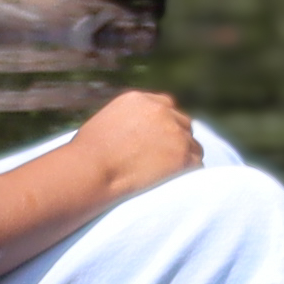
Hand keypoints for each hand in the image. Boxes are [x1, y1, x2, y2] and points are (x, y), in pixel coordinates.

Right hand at [66, 87, 204, 205]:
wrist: (91, 170)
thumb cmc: (87, 156)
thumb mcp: (105, 124)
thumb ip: (127, 121)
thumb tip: (134, 135)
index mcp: (139, 100)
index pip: (166, 106)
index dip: (166, 124)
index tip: (162, 140)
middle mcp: (160, 110)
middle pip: (183, 123)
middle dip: (177, 140)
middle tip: (168, 160)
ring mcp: (173, 132)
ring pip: (193, 145)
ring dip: (185, 158)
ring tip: (170, 176)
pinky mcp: (182, 155)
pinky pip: (196, 164)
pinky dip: (188, 173)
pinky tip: (176, 183)